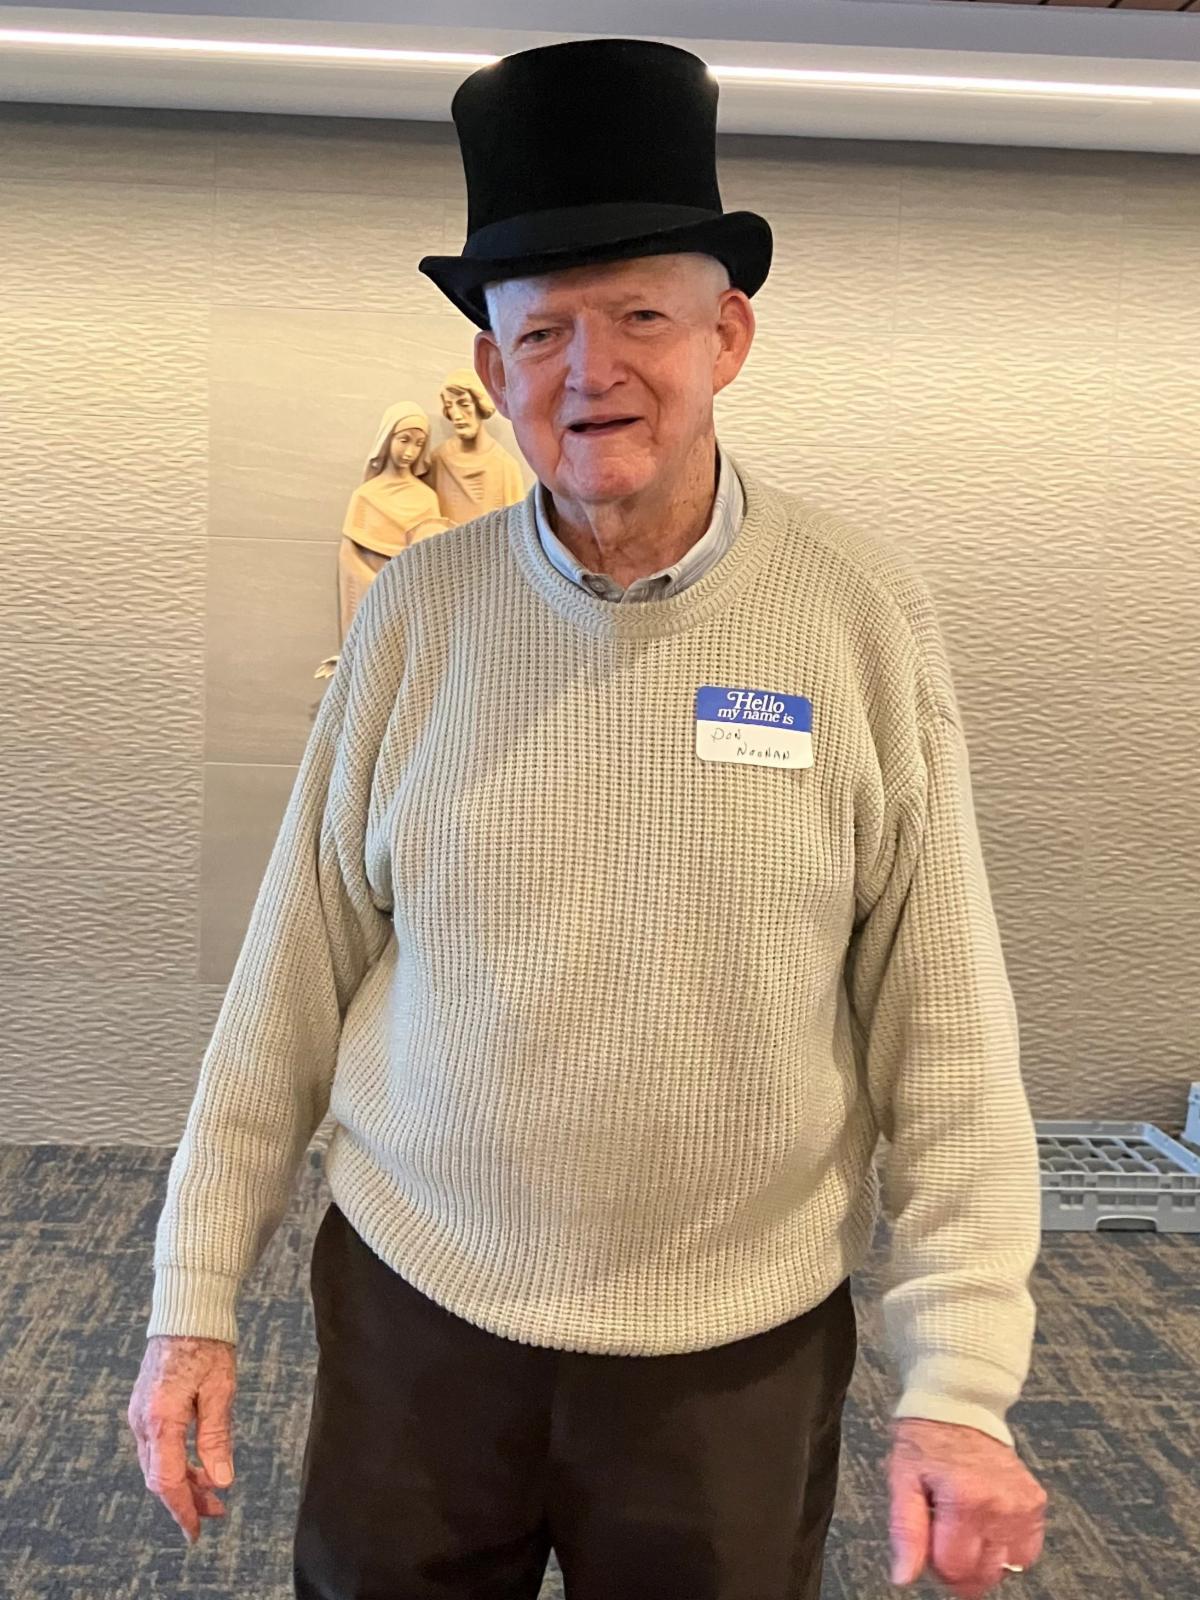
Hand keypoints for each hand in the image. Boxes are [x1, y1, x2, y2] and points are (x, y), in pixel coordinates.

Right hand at [127, 1334, 237, 1544]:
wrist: (186, 1312)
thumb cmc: (206, 1345)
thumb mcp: (220, 1391)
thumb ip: (216, 1438)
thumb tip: (221, 1481)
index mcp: (160, 1418)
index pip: (166, 1480)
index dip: (182, 1509)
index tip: (196, 1531)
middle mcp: (142, 1420)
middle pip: (159, 1477)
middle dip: (186, 1499)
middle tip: (217, 1511)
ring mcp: (139, 1415)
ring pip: (157, 1465)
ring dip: (183, 1482)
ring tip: (212, 1493)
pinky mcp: (144, 1409)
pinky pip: (156, 1448)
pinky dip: (175, 1463)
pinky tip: (198, 1466)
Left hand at [888, 1418, 1046, 1597]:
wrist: (959, 1407)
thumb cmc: (927, 1441)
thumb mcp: (902, 1481)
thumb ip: (905, 1533)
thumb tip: (904, 1576)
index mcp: (964, 1499)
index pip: (954, 1571)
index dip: (936, 1564)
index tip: (929, 1542)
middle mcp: (999, 1505)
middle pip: (982, 1576)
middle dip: (959, 1565)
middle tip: (945, 1533)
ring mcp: (1022, 1506)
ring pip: (1007, 1569)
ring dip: (985, 1558)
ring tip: (966, 1526)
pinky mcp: (1036, 1503)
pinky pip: (1027, 1551)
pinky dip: (1008, 1547)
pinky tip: (989, 1524)